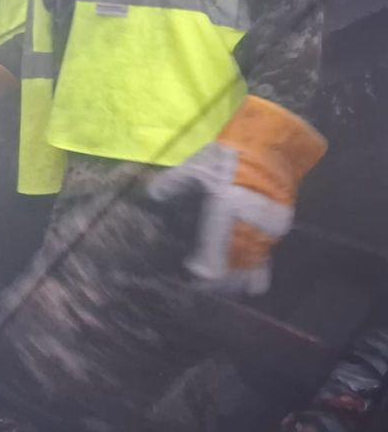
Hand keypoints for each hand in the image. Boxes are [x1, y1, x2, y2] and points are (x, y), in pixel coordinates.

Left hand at [149, 96, 325, 294]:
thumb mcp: (199, 165)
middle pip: (233, 261)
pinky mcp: (278, 226)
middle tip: (202, 285)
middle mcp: (249, 220)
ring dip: (237, 276)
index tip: (194, 274)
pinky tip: (254, 286)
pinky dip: (258, 269)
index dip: (206, 266)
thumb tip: (153, 193)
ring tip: (223, 287)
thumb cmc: (230, 153)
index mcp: (227, 206)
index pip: (215, 247)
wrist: (272, 144)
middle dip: (220, 277)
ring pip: (251, 261)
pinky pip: (267, 254)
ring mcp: (267, 225)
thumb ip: (175, 182)